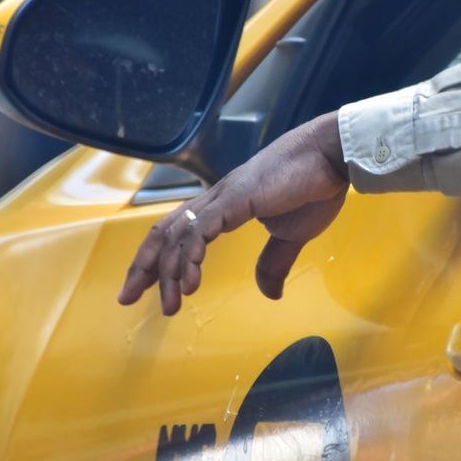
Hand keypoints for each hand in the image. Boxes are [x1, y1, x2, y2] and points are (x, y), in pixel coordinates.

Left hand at [118, 112, 347, 314]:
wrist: (332, 156)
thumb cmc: (314, 188)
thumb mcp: (292, 235)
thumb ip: (274, 262)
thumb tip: (269, 294)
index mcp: (225, 206)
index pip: (178, 232)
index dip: (158, 260)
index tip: (145, 289)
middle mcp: (215, 200)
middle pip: (165, 232)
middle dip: (144, 266)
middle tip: (128, 297)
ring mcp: (223, 198)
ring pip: (179, 235)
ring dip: (169, 272)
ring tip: (170, 304)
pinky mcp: (236, 199)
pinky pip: (202, 229)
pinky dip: (191, 256)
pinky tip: (190, 281)